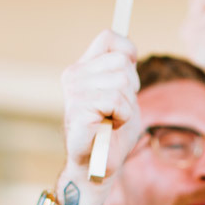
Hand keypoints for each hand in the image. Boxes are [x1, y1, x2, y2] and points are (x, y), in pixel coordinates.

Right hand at [58, 31, 142, 204]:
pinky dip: (122, 116)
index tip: (129, 74)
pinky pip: (115, 100)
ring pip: (121, 81)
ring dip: (126, 105)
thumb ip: (123, 72)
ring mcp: (74, 92)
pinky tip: (110, 126)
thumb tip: (128, 51)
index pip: (109, 37)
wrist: (97, 166)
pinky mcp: (78, 109)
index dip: (127, 51)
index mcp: (82, 68)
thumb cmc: (112, 133)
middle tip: (118, 109)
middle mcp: (74, 76)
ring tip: (112, 119)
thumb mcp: (123, 95)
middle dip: (131, 88)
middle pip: (122, 62)